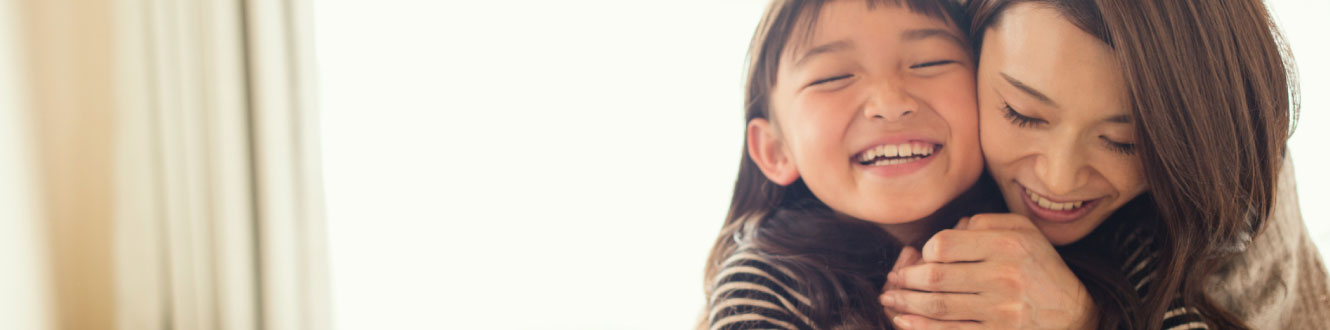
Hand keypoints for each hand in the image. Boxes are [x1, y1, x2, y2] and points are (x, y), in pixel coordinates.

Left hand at [878, 213, 1096, 329]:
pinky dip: (922, 327)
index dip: (924, 253)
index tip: (919, 259)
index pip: (944, 245)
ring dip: (906, 303)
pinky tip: (904, 320)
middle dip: (905, 281)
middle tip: (892, 282)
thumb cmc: (1041, 268)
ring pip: (938, 305)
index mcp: (1006, 245)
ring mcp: (1000, 309)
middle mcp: (1003, 276)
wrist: (1073, 313)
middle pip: (935, 277)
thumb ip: (985, 222)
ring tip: (890, 299)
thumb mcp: (1023, 231)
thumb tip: (950, 229)